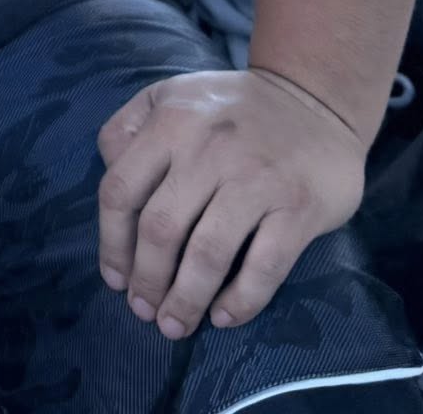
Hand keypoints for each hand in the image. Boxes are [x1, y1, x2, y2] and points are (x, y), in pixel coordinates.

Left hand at [95, 66, 366, 340]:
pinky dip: (240, 300)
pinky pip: (264, 266)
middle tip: (145, 312)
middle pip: (161, 228)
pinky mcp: (298, 206)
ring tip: (175, 325)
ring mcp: (256, 178)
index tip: (115, 279)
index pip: (121, 190)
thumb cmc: (229, 109)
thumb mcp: (170, 97)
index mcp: (171, 121)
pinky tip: (223, 316)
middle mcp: (209, 147)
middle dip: (147, 280)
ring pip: (208, 254)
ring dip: (185, 300)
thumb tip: (108, 176)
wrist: (315, 99)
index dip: (111, 243)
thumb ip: (130, 129)